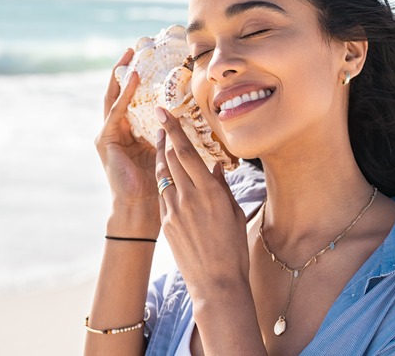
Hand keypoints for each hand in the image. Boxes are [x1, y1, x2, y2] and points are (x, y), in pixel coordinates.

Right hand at [95, 49, 159, 237]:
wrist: (142, 209)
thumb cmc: (160, 186)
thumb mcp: (169, 154)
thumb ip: (174, 138)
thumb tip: (194, 125)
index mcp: (134, 133)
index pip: (136, 100)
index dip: (142, 80)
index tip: (153, 59)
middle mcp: (119, 130)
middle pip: (120, 93)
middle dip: (126, 70)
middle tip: (135, 47)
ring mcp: (110, 134)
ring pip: (114, 97)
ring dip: (121, 75)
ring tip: (130, 55)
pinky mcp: (105, 139)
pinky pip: (116, 111)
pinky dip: (124, 94)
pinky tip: (132, 78)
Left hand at [154, 107, 250, 294]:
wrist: (215, 282)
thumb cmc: (233, 248)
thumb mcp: (233, 213)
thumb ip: (222, 187)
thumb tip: (216, 167)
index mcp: (209, 192)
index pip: (187, 153)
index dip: (174, 130)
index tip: (163, 112)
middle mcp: (188, 198)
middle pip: (171, 159)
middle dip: (165, 138)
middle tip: (161, 120)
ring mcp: (173, 211)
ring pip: (164, 175)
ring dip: (162, 157)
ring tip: (161, 144)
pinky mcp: (166, 224)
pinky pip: (163, 195)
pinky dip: (166, 181)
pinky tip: (169, 177)